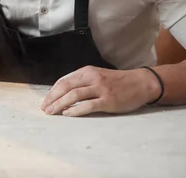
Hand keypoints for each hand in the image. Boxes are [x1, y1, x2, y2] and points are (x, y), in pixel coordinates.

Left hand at [40, 66, 160, 116]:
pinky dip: (75, 110)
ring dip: (60, 104)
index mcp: (86, 71)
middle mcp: (91, 78)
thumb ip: (82, 81)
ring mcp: (100, 89)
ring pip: (74, 95)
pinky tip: (67, 114)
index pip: (63, 81)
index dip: (52, 92)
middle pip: (65, 87)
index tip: (45, 101)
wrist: (141, 83)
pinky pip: (88, 105)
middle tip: (45, 108)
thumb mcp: (97, 75)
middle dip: (52, 98)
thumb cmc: (117, 81)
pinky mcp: (108, 100)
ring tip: (52, 112)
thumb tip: (63, 92)